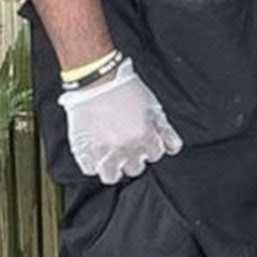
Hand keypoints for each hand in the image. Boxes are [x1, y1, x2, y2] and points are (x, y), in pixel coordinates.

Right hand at [58, 57, 182, 183]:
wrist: (97, 80)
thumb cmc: (126, 89)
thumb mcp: (153, 108)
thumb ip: (165, 131)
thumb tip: (173, 148)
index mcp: (145, 138)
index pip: (155, 155)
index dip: (150, 146)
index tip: (142, 140)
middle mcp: (125, 149)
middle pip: (135, 168)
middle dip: (132, 157)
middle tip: (125, 144)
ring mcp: (103, 153)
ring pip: (112, 176)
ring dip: (113, 167)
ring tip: (110, 154)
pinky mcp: (83, 151)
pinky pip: (90, 169)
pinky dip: (92, 163)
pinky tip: (95, 151)